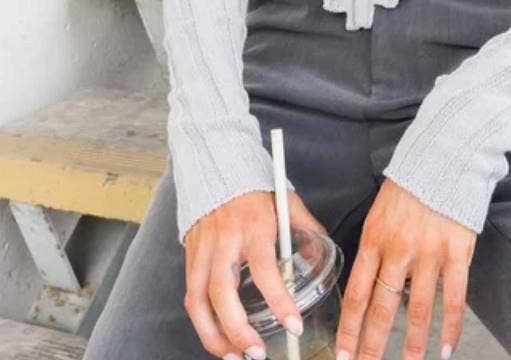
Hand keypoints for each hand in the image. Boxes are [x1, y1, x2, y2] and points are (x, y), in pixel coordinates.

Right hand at [184, 189, 325, 358]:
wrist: (217, 168)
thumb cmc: (256, 188)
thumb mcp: (287, 202)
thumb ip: (306, 228)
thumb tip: (321, 255)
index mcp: (253, 226)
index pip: (264, 268)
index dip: (279, 300)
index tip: (294, 326)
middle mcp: (224, 241)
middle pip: (222, 292)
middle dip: (237, 329)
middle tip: (257, 353)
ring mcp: (203, 249)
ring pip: (198, 300)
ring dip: (214, 334)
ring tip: (233, 356)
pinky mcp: (190, 256)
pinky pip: (191, 295)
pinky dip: (202, 321)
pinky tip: (217, 337)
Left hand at [336, 179, 476, 359]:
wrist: (443, 159)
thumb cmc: (409, 186)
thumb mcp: (379, 213)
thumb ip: (375, 248)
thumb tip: (371, 285)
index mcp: (374, 238)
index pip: (356, 292)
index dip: (349, 327)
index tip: (343, 352)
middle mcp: (399, 249)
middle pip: (382, 307)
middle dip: (371, 344)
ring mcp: (429, 253)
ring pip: (418, 309)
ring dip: (411, 343)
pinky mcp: (457, 253)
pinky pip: (453, 298)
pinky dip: (450, 326)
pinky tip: (446, 347)